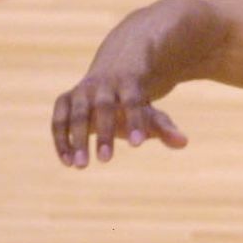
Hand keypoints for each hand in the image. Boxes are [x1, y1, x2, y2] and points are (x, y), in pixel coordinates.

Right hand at [52, 71, 186, 167]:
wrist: (112, 76)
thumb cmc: (136, 102)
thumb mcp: (152, 113)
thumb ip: (165, 128)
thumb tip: (183, 142)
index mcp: (128, 83)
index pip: (133, 101)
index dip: (135, 121)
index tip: (137, 145)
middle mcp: (102, 85)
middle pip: (102, 107)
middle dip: (103, 133)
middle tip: (106, 160)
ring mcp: (80, 92)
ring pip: (76, 115)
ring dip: (77, 140)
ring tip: (81, 166)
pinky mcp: (64, 101)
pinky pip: (59, 121)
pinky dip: (61, 140)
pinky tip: (67, 162)